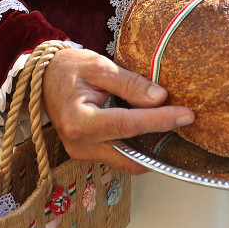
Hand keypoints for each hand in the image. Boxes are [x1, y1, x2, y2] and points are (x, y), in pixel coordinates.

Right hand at [41, 47, 194, 173]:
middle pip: (132, 154)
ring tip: (170, 124)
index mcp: (79, 120)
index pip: (128, 125)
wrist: (42, 78)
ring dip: (150, 148)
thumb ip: (130, 83)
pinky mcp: (88, 153)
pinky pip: (119, 156)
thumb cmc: (68, 69)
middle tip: (184, 122)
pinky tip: (151, 129)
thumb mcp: (99, 66)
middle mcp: (80, 144)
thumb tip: (160, 98)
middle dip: (160, 142)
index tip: (186, 115)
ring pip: (128, 161)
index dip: (160, 121)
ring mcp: (82, 153)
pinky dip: (138, 146)